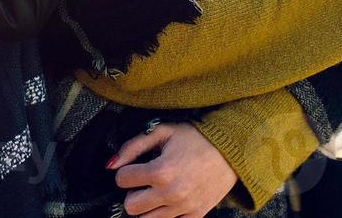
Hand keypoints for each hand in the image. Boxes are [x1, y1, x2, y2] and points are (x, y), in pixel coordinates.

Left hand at [110, 121, 235, 216]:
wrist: (230, 151)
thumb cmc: (195, 138)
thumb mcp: (163, 132)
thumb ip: (133, 146)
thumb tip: (111, 164)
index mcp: (161, 170)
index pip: (122, 180)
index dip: (126, 172)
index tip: (135, 168)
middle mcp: (171, 193)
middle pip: (130, 207)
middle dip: (133, 193)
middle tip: (144, 183)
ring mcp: (184, 208)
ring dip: (147, 207)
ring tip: (157, 192)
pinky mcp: (195, 216)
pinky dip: (165, 215)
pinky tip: (169, 201)